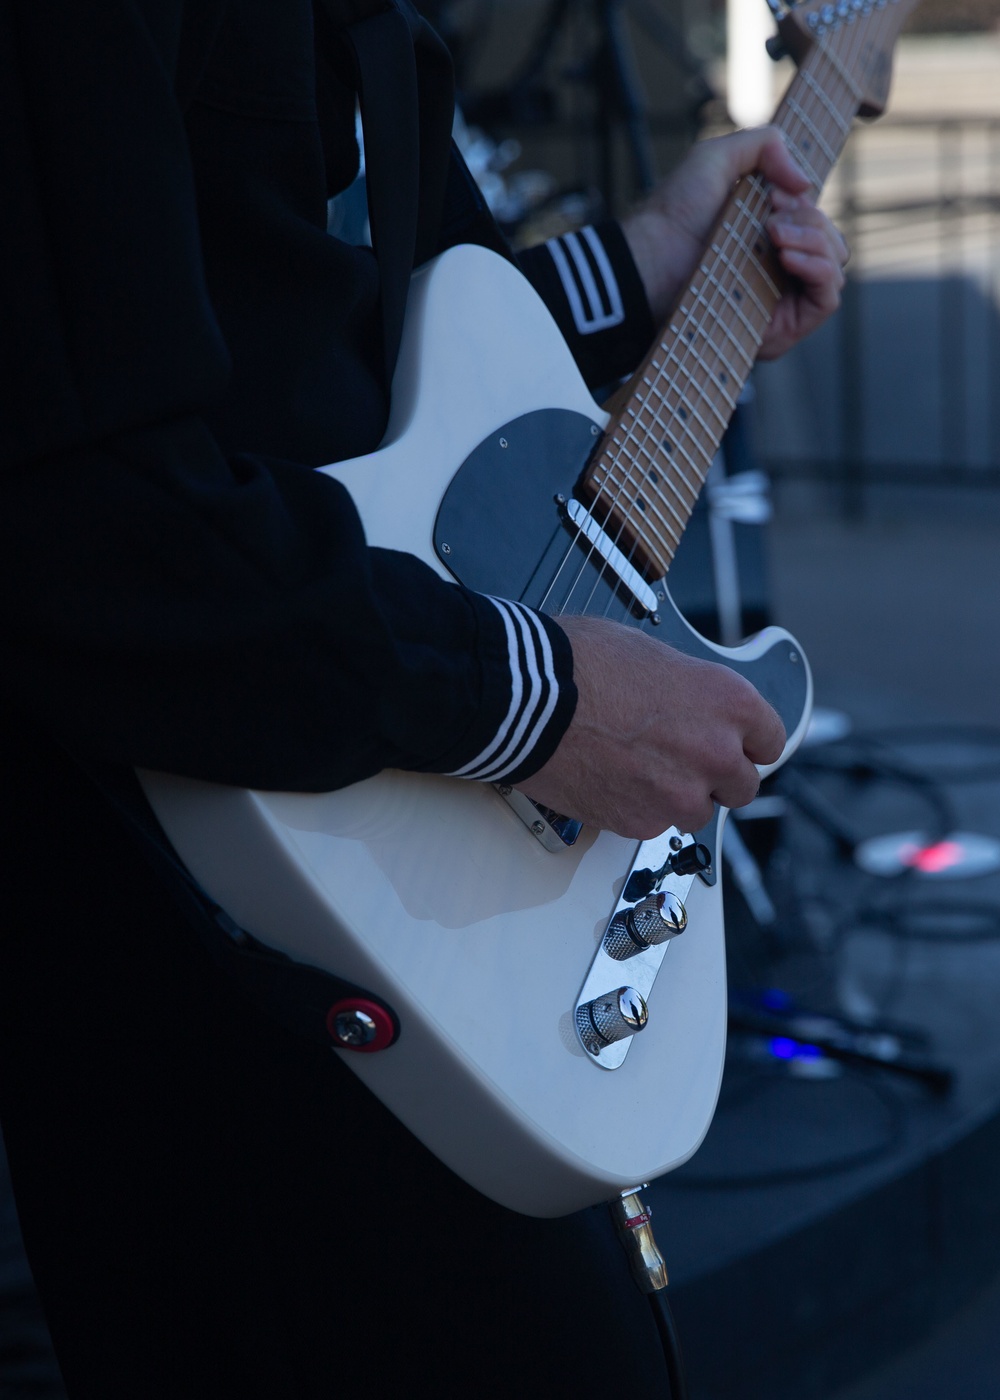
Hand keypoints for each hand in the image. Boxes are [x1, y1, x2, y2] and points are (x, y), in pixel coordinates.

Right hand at [517, 615, 785, 839]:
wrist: (527, 699)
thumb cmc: (580, 663)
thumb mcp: (654, 654)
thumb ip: (689, 691)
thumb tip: (688, 705)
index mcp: (729, 701)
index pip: (770, 742)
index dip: (747, 744)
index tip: (733, 746)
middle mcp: (716, 752)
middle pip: (743, 787)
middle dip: (715, 777)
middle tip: (680, 761)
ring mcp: (680, 794)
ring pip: (697, 812)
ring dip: (676, 797)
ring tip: (636, 769)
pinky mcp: (642, 823)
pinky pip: (652, 825)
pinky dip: (635, 809)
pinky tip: (609, 780)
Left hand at [622, 126, 848, 359]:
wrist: (654, 258)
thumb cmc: (675, 212)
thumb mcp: (717, 157)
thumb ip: (765, 144)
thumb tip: (805, 184)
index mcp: (767, 237)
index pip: (815, 222)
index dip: (805, 204)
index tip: (773, 195)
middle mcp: (777, 270)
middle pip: (831, 241)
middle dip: (812, 219)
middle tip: (772, 219)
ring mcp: (780, 300)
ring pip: (834, 265)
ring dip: (817, 239)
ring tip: (775, 235)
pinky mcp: (781, 328)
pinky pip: (827, 299)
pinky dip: (820, 269)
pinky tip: (788, 255)